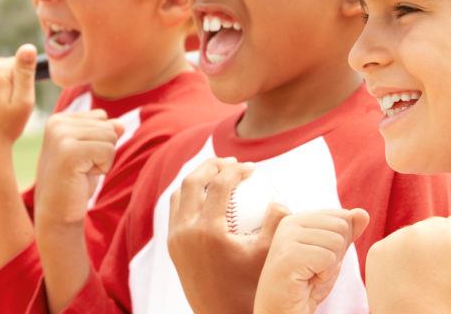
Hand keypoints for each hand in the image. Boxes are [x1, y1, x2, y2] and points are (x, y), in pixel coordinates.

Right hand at [34, 110, 123, 227]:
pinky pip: (108, 150)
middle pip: (108, 126)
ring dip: (103, 160)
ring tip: (81, 172)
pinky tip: (82, 177)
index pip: (101, 117)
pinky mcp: (69, 151)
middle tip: (80, 169)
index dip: (99, 141)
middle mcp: (56, 123)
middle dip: (102, 151)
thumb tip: (120, 124)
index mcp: (58, 120)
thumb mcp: (91, 152)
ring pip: (111, 136)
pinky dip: (103, 168)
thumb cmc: (75, 182)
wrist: (57, 214)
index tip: (79, 159)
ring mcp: (60, 135)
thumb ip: (104, 132)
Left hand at [168, 158, 289, 313]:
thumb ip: (277, 222)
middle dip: (212, 166)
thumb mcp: (268, 254)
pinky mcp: (172, 247)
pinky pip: (176, 210)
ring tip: (219, 174)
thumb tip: (278, 197)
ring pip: (179, 194)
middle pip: (192, 182)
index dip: (236, 170)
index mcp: (208, 231)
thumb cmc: (251, 288)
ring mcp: (175, 240)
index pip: (219, 185)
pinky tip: (208, 197)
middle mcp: (185, 232)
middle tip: (232, 162)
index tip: (252, 168)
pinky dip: (189, 196)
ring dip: (198, 179)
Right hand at [253, 209, 369, 313]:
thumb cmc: (306, 286)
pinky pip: (328, 258)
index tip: (319, 260)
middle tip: (315, 269)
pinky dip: (324, 275)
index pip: (341, 216)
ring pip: (336, 242)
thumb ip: (347, 233)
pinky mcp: (289, 255)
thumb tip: (363, 213)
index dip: (340, 243)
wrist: (284, 312)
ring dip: (329, 266)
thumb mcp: (333, 256)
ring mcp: (286, 238)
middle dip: (337, 254)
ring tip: (310, 275)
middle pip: (341, 227)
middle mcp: (289, 223)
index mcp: (298, 219)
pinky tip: (307, 281)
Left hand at [364, 208, 450, 313]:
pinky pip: (398, 244)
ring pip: (420, 233)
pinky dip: (403, 257)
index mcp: (449, 230)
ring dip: (426, 249)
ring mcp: (395, 238)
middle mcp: (419, 227)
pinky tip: (408, 279)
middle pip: (442, 225)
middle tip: (446, 276)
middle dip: (447, 244)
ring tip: (427, 279)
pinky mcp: (377, 250)